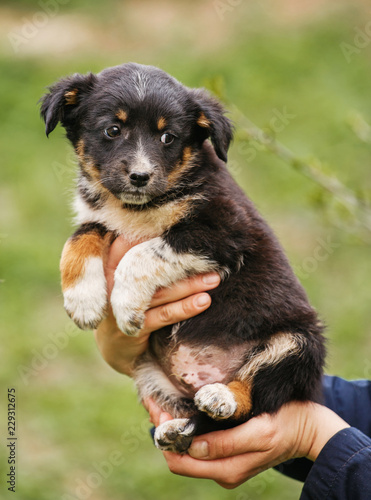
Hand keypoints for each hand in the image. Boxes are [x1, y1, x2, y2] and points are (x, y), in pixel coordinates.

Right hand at [94, 235, 220, 375]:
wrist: (115, 346)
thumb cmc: (126, 299)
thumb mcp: (125, 272)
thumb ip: (141, 252)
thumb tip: (176, 230)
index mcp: (108, 263)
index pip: (129, 242)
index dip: (152, 234)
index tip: (182, 224)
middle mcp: (111, 282)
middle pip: (149, 266)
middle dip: (179, 259)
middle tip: (207, 253)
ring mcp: (119, 307)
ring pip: (160, 292)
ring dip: (190, 285)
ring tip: (214, 278)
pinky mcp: (131, 328)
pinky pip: (163, 315)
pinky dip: (185, 308)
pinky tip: (204, 301)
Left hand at [147, 398, 348, 488]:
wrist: (308, 428)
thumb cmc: (286, 425)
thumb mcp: (259, 432)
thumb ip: (227, 443)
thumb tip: (194, 447)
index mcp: (226, 470)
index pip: (179, 459)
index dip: (163, 436)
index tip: (155, 407)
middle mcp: (221, 471)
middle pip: (178, 455)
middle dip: (162, 429)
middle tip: (153, 400)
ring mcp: (224, 463)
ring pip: (185, 451)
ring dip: (172, 428)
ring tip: (161, 402)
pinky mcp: (228, 452)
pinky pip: (197, 445)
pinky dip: (185, 429)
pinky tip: (181, 410)